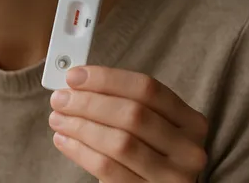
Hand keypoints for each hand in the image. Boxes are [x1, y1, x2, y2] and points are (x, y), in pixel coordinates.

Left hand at [49, 66, 207, 181]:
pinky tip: (65, 141)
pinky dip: (80, 151)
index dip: (106, 78)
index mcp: (191, 121)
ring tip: (57, 119)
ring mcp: (172, 177)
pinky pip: (108, 168)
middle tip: (60, 98)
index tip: (74, 76)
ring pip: (119, 142)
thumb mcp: (150, 126)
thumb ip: (122, 102)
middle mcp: (188, 149)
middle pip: (132, 114)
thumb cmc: (149, 153)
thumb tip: (77, 82)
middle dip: (88, 102)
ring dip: (80, 126)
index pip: (147, 88)